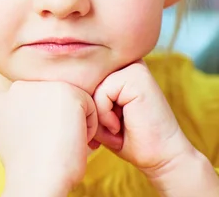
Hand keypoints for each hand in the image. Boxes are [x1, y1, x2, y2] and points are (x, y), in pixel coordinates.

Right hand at [0, 81, 96, 195]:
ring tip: (63, 143)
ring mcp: (42, 86)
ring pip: (70, 101)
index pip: (34, 106)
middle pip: (51, 100)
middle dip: (58, 120)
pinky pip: (89, 106)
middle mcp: (19, 86)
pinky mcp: (66, 90)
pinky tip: (74, 141)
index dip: (42, 127)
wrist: (35, 178)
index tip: (41, 145)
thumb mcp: (13, 137)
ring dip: (73, 122)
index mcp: (3, 98)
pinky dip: (89, 127)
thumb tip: (37, 117)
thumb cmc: (28, 167)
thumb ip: (19, 118)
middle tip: (55, 145)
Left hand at [92, 61, 218, 194]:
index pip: (82, 77)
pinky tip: (119, 125)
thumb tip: (60, 86)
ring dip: (98, 114)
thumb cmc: (126, 138)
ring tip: (116, 126)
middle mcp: (124, 63)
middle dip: (90, 109)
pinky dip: (105, 115)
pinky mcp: (136, 76)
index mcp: (116, 68)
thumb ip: (83, 96)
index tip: (104, 124)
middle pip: (85, 81)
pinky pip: (101, 93)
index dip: (84, 104)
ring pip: (92, 87)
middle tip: (111, 128)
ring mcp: (132, 67)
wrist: (160, 157)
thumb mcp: (97, 113)